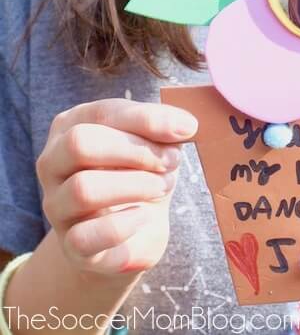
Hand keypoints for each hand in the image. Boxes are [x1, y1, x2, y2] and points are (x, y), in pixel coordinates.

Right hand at [37, 98, 197, 277]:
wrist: (133, 233)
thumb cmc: (141, 174)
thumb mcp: (152, 145)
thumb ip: (162, 130)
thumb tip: (184, 125)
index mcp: (71, 126)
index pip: (103, 113)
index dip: (147, 119)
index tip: (187, 128)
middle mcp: (53, 163)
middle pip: (80, 144)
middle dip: (135, 151)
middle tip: (171, 160)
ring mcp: (56, 206)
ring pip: (83, 189)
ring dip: (135, 185)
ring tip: (162, 185)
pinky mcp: (69, 246)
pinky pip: (86, 236)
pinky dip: (124, 224)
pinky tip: (144, 216)